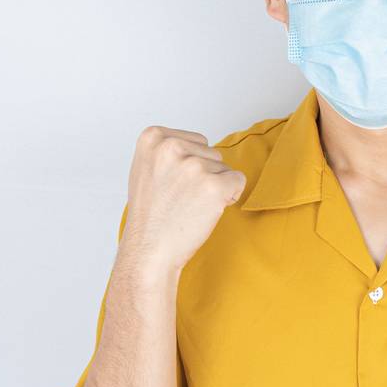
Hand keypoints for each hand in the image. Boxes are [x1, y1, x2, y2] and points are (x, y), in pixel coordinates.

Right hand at [118, 126, 246, 274]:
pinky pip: (238, 180)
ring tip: (189, 205)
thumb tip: (197, 146)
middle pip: (212, 152)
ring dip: (214, 188)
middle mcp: (171, 147)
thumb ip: (169, 152)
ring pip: (225, 168)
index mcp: (153, 137)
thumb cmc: (151, 214)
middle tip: (180, 198)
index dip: (191, 165)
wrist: (149, 249)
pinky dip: (230, 196)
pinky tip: (206, 210)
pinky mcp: (213, 185)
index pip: (197, 140)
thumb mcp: (147, 168)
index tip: (171, 184)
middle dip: (204, 175)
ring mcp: (193, 166)